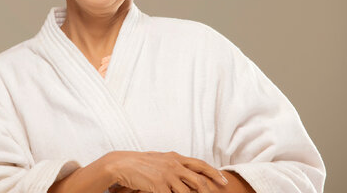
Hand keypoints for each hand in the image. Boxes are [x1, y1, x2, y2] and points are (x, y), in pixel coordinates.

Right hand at [106, 150, 227, 192]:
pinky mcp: (158, 186)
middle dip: (210, 191)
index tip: (224, 181)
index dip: (214, 173)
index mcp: (175, 157)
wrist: (122, 164)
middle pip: (199, 180)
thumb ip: (173, 164)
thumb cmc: (140, 163)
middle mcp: (174, 165)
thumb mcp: (160, 160)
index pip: (200, 165)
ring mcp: (167, 175)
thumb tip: (185, 170)